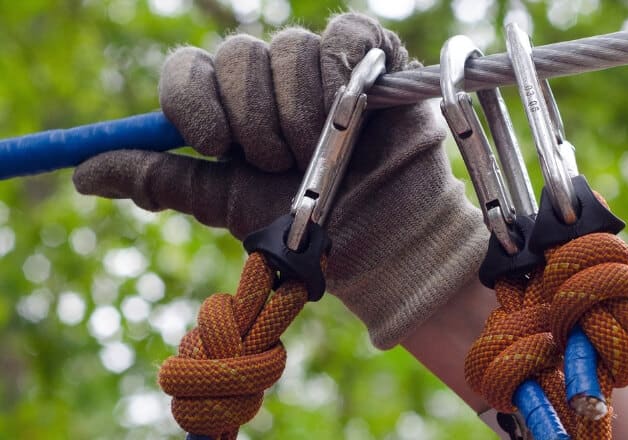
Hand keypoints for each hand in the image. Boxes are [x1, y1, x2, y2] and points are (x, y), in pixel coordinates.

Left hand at [73, 13, 487, 348]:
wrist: (378, 237)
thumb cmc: (303, 226)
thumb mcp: (222, 202)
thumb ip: (160, 179)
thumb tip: (82, 175)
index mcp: (228, 109)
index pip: (186, 70)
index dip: (192, 101)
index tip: (213, 143)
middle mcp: (267, 80)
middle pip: (235, 56)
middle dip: (255, 119)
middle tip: (280, 162)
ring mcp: (317, 64)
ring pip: (289, 48)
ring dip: (304, 112)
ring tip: (328, 153)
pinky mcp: (369, 56)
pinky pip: (344, 35)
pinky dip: (346, 72)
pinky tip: (356, 108)